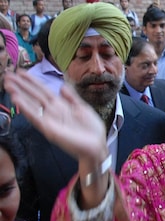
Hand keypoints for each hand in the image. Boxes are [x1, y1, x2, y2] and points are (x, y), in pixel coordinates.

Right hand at [5, 70, 109, 208]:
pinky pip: (36, 117)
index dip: (32, 81)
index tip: (20, 72)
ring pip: (31, 104)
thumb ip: (71, 97)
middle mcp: (52, 111)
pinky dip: (26, 108)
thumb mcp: (82, 108)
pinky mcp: (49, 129)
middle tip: (7, 75)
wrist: (96, 145)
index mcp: (60, 105)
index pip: (43, 90)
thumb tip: (62, 86)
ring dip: (19, 94)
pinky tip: (17, 99)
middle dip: (21, 85)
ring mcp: (49, 120)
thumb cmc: (91, 129)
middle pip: (34, 95)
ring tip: (8, 84)